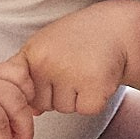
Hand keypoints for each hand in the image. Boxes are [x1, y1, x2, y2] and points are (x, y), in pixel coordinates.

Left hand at [1, 2, 139, 117]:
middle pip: (44, 104)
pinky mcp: (95, 87)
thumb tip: (29, 110)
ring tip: (85, 71)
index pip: (25, 94)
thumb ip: (30, 74)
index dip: (40, 87)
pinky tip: (98, 78)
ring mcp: (72, 76)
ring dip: (77, 96)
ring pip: (66, 108)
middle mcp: (50, 65)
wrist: (114, 27)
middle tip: (73, 69)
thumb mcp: (46, 45)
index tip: (53, 73)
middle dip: (58, 94)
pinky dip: (95, 100)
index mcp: (34, 54)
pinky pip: (87, 109)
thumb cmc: (79, 36)